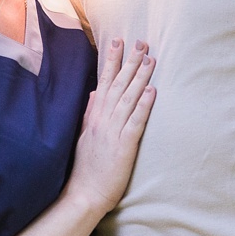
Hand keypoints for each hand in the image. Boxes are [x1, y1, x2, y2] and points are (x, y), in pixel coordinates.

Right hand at [66, 38, 157, 216]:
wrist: (84, 194)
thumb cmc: (85, 168)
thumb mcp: (82, 136)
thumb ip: (89, 113)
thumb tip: (94, 93)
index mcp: (93, 117)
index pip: (103, 82)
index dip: (111, 61)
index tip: (117, 42)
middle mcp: (102, 120)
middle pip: (117, 85)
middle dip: (129, 62)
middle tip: (140, 41)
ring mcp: (112, 131)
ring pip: (128, 98)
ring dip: (139, 77)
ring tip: (150, 59)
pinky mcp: (124, 145)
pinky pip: (135, 121)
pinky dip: (143, 105)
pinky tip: (152, 91)